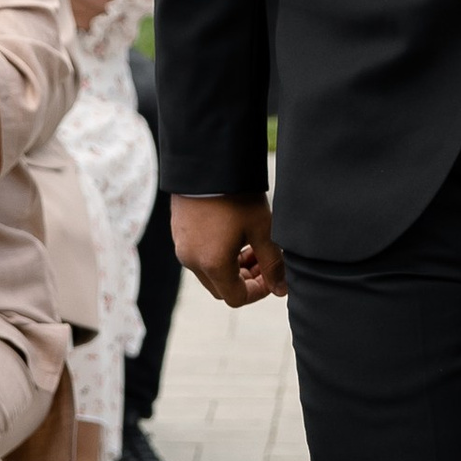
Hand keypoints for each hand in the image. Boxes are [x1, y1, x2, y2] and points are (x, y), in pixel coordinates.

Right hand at [172, 191, 287, 305]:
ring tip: (252, 244)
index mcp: (212, 264)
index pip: (236, 298)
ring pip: (210, 271)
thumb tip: (281, 289)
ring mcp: (182, 246)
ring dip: (233, 266)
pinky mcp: (179, 232)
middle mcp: (192, 260)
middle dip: (246, 279)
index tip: (272, 275)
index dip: (259, 292)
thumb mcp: (262, 229)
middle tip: (264, 259)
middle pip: (221, 287)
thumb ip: (273, 263)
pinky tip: (234, 233)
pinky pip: (199, 255)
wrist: (207, 162)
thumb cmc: (236, 195)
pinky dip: (218, 254)